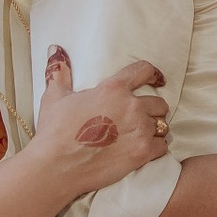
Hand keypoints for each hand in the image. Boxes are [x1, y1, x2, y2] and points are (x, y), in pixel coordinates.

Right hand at [31, 48, 169, 204]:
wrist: (56, 166)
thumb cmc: (54, 131)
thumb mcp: (54, 97)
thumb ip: (59, 71)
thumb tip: (55, 49)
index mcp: (113, 88)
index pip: (144, 70)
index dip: (152, 74)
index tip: (157, 80)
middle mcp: (131, 106)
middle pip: (159, 103)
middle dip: (152, 109)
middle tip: (140, 118)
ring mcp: (139, 129)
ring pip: (162, 125)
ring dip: (155, 129)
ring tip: (141, 136)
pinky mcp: (142, 152)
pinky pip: (162, 146)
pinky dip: (155, 148)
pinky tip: (143, 150)